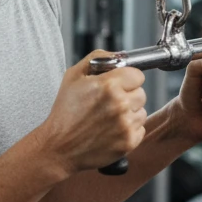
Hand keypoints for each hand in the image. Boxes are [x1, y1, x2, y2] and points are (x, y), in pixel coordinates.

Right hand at [39, 52, 147, 174]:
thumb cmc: (65, 112)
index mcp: (108, 85)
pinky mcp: (129, 142)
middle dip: (128, 95)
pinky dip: (129, 130)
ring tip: (108, 117)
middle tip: (110, 102)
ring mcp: (126, 124)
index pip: (137, 75)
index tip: (119, 84)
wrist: (60, 146)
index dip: (127, 78)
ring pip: (141, 112)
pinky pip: (140, 129)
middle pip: (141, 93)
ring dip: (129, 113)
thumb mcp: (72, 76)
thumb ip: (96, 59)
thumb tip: (117, 56)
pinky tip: (111, 130)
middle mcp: (120, 104)